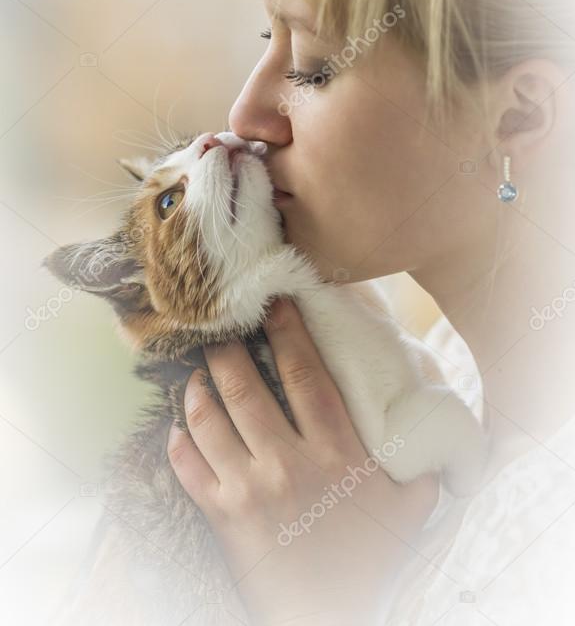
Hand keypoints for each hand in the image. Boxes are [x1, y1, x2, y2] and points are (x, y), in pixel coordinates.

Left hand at [167, 296, 438, 625]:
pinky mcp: (222, 517)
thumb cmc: (369, 562)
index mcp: (335, 451)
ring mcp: (249, 488)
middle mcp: (288, 462)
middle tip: (218, 328)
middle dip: (227, 349)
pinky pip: (188, 468)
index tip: (275, 302)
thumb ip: (421, 467)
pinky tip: (180, 427)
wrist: (329, 617)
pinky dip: (178, 442)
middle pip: (245, 387)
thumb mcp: (409, 509)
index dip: (289, 331)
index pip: (306, 374)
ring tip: (196, 373)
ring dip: (197, 389)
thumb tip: (436, 435)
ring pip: (209, 420)